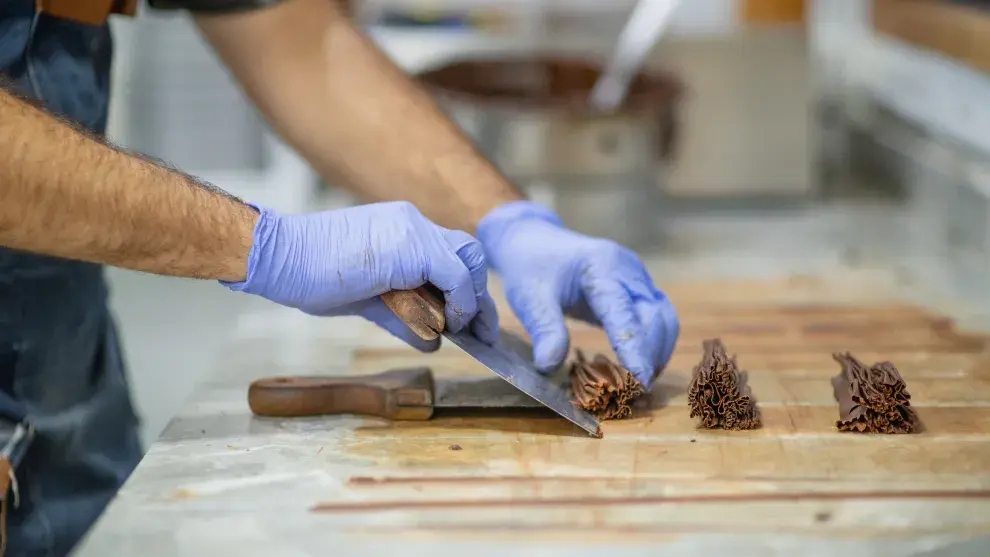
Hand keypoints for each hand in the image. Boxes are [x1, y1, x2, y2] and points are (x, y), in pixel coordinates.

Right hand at [224, 201, 498, 350]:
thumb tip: (432, 341)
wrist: (280, 258)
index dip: (467, 287)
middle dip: (480, 293)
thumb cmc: (310, 275)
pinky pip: (454, 275)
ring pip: (468, 261)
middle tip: (483, 329)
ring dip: (472, 299)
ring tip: (467, 329)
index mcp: (402, 228)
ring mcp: (412, 231)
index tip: (473, 320)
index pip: (451, 252)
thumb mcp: (367, 301)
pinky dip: (461, 302)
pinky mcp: (410, 247)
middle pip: (468, 252)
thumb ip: (402, 317)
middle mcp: (412, 223)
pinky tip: (452, 324)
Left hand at [477, 201, 677, 385]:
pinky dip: (654, 343)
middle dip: (649, 355)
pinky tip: (641, 366)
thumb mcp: (529, 297)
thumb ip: (544, 329)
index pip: (625, 312)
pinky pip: (658, 317)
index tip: (641, 381)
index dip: (635, 349)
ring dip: (657, 351)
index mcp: (602, 265)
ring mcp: (637, 278)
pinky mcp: (638, 288)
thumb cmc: (531, 267)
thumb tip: (550, 366)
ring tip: (640, 384)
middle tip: (635, 393)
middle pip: (655, 317)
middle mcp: (628, 270)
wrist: (535, 241)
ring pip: (664, 318)